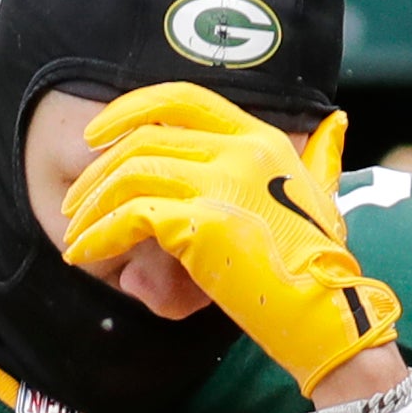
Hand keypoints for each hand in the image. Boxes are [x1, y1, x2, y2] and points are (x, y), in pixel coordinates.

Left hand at [58, 83, 402, 394]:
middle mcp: (240, 151)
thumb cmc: (324, 267)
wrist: (331, 314)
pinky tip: (83, 254)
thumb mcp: (325, 196)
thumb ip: (321, 157)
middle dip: (98, 169)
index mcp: (261, 138)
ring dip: (92, 206)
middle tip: (76, 202)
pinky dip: (98, 235)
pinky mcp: (203, 224)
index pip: (182, 98)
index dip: (129, 108)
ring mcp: (222, 184)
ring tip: (75, 234)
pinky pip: (129, 217)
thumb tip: (337, 123)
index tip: (97, 135)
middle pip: (144, 139)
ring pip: (130, 174)